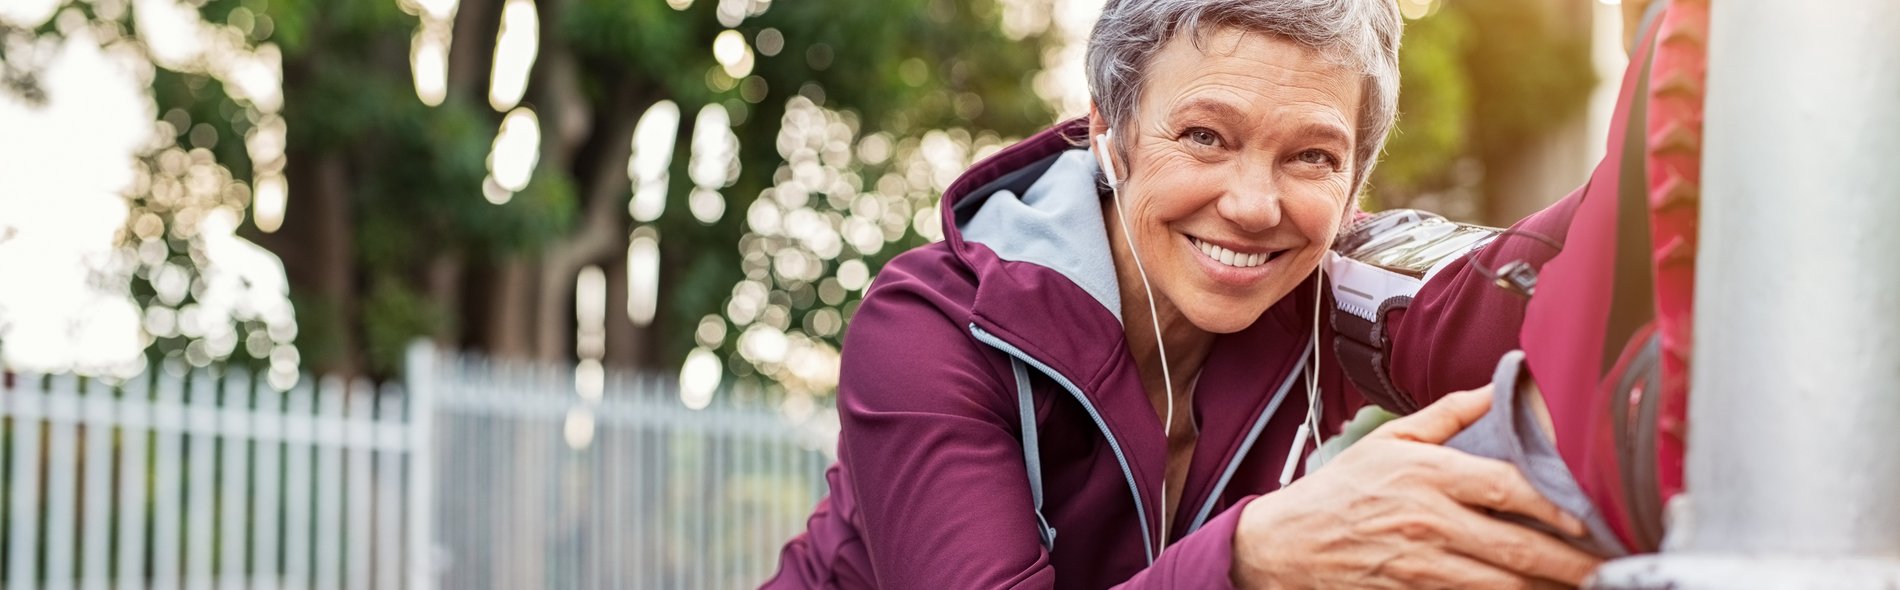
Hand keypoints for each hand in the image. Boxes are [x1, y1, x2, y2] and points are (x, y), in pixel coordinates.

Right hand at [1230, 387, 1602, 588]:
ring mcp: (1421, 564)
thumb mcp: (1390, 440)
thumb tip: (1498, 386)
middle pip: (1515, 547)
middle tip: (1606, 569)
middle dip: (1568, 563)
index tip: (1586, 521)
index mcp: (1427, 475)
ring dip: (1544, 588)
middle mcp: (1428, 521)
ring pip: (1500, 584)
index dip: (1553, 507)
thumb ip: (1450, 414)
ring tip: (1580, 586)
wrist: (1284, 545)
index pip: (1505, 488)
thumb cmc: (1339, 493)